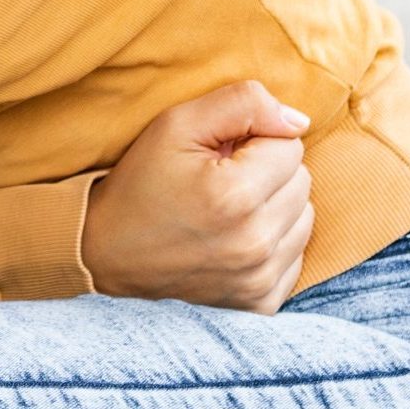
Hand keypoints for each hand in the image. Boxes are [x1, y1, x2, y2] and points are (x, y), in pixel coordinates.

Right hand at [81, 79, 314, 313]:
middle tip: (220, 177)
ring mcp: (260, 279)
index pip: (290, 147)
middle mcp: (255, 243)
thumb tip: (299, 120)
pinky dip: (273, 242)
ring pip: (304, 217)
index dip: (254, 140)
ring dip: (275, 206)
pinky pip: (296, 255)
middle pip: (301, 182)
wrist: (105, 253)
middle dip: (267, 171)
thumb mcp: (175, 124)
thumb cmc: (141, 183)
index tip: (220, 152)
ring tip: (228, 207)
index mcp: (235, 195)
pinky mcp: (261, 303)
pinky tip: (234, 237)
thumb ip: (240, 104)